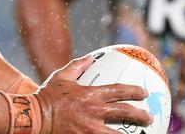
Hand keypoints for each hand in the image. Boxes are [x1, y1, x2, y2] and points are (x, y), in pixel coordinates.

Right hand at [34, 55, 152, 133]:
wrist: (35, 117)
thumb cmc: (47, 96)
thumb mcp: (61, 77)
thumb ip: (77, 66)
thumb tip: (90, 57)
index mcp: (90, 94)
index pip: (118, 91)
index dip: (134, 91)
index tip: (144, 93)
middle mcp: (93, 111)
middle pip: (124, 112)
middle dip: (140, 114)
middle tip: (149, 116)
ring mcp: (90, 129)